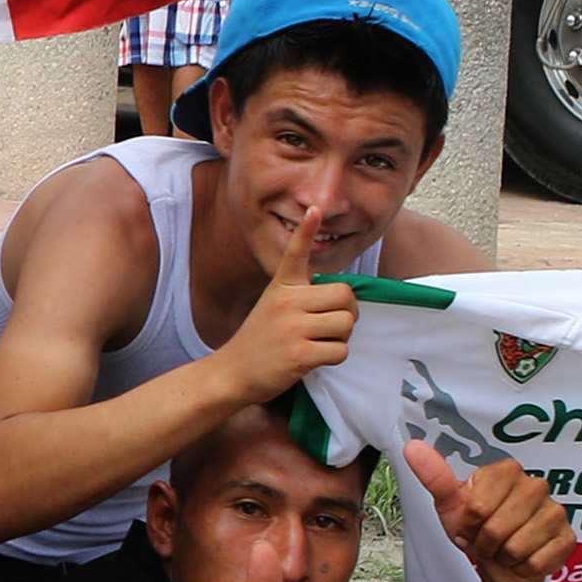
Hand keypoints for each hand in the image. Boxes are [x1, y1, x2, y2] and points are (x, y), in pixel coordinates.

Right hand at [217, 203, 357, 401]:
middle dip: (348, 312)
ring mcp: (293, 328)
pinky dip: (333, 357)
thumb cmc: (261, 340)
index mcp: (281, 287)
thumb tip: (345, 297)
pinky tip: (313, 358)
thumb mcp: (273, 306)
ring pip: (346, 324)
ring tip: (318, 342)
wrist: (233, 372)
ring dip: (340, 337)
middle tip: (331, 323)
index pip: (295, 254)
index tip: (314, 209)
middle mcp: (286, 303)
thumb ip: (303, 297)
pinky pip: (340, 350)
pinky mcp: (300, 354)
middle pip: (345, 295)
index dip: (306, 231)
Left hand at [403, 437, 573, 581]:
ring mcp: (556, 512)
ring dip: (502, 557)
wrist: (498, 562)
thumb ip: (434, 476)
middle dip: (484, 543)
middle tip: (487, 540)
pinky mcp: (568, 539)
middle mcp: (536, 486)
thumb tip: (413, 447)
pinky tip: (523, 559)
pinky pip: (535, 562)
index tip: (470, 523)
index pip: (477, 507)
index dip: (468, 524)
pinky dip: (522, 569)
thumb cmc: (475, 529)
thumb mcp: (449, 505)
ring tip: (503, 548)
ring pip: (516, 548)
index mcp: (507, 471)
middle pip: (496, 528)